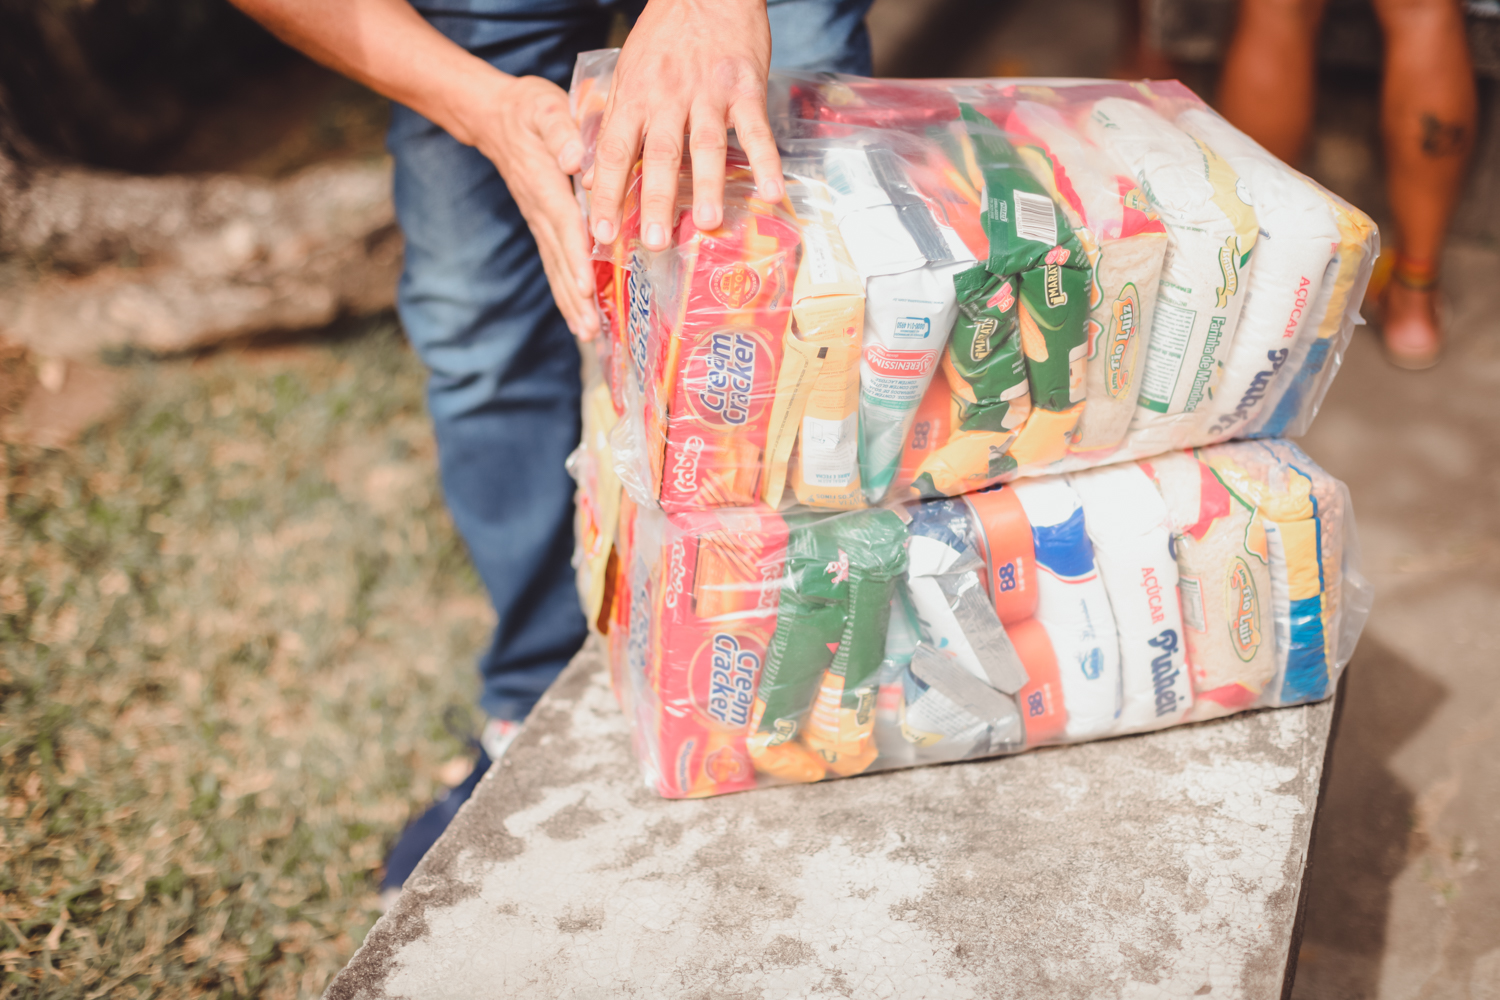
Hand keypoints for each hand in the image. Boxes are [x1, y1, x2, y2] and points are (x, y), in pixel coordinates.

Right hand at [456, 73, 599, 338]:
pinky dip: (565, 293)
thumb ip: (561, 130)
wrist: (495, 116)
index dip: (576, 255)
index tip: (587, 285)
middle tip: (591, 328)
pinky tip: (580, 318)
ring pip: (555, 267)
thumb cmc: (529, 108)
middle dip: (574, 295)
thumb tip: (575, 158)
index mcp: (546, 183)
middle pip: (560, 258)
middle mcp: (540, 210)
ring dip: (569, 303)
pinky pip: (553, 264)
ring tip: (588, 335)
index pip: (565, 224)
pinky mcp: (540, 227)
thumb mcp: (545, 107)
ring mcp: (538, 222)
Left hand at [583, 0, 780, 251]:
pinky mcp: (744, 88)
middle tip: (654, 242)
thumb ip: (610, 127)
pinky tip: (773, 191)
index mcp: (634, 98)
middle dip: (656, 200)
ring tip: (709, 222)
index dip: (607, 194)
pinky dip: (766, 160)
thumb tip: (588, 178)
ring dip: (708, 184)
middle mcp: (667, 98)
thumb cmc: (663, 38)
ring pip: (706, 143)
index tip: (601, 233)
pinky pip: (756, 129)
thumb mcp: (625, 75)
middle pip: (660, 155)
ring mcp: (708, 94)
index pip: (614, 153)